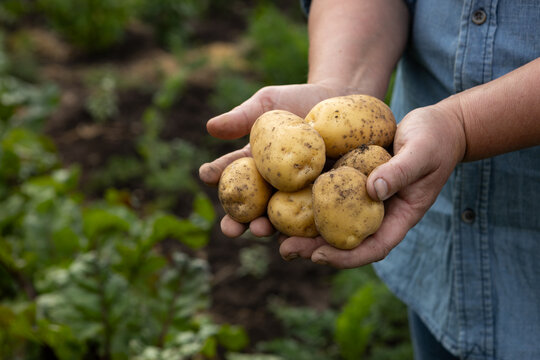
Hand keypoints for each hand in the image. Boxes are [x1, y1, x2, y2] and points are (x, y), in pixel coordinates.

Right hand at [199, 83, 358, 237]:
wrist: (340, 99)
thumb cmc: (298, 100)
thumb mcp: (268, 104)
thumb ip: (241, 117)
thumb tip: (210, 126)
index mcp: (252, 165)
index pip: (229, 172)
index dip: (216, 175)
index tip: (206, 175)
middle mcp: (270, 185)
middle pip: (249, 207)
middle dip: (237, 220)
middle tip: (230, 227)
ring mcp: (296, 194)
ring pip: (277, 218)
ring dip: (266, 228)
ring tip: (260, 230)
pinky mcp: (322, 197)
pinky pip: (311, 216)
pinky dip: (303, 230)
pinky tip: (297, 237)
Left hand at [279, 102, 466, 267]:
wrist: (436, 125)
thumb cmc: (435, 139)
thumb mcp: (421, 152)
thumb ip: (400, 171)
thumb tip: (372, 190)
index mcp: (399, 216)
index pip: (373, 247)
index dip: (346, 257)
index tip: (318, 257)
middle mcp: (378, 212)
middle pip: (345, 240)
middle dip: (315, 249)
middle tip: (285, 250)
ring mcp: (364, 197)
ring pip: (332, 220)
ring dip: (305, 229)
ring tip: (273, 231)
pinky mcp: (353, 179)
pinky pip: (329, 194)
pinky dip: (308, 199)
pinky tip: (283, 198)